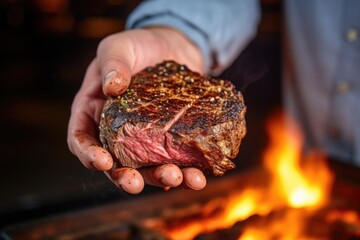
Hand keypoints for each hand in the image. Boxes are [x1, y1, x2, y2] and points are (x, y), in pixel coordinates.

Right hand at [67, 27, 206, 193]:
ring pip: (148, 168)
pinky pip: (176, 159)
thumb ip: (112, 63)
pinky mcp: (169, 139)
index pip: (81, 139)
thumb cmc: (138, 45)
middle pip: (116, 164)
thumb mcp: (119, 47)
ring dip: (163, 178)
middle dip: (126, 178)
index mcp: (94, 111)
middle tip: (136, 184)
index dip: (88, 155)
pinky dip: (186, 170)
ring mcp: (145, 138)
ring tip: (182, 179)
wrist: (172, 46)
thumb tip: (111, 87)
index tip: (102, 162)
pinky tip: (198, 174)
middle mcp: (117, 132)